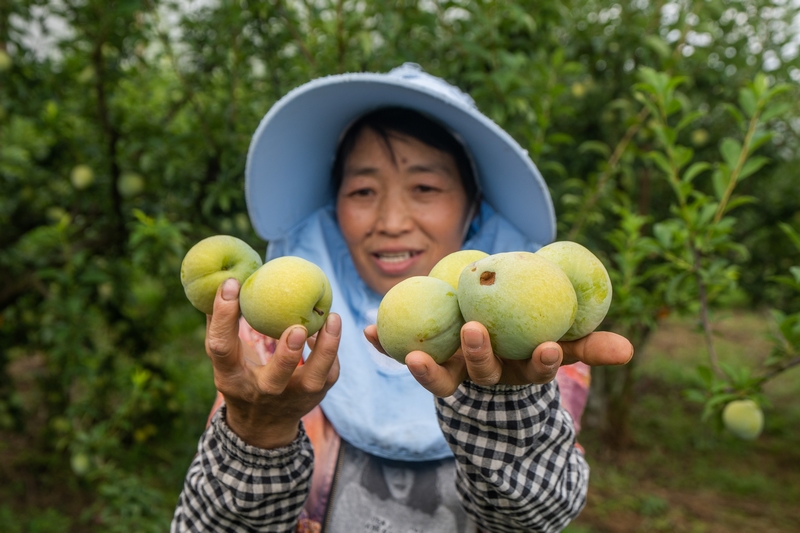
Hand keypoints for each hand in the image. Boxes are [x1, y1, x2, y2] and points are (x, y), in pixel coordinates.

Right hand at [206, 278, 340, 447]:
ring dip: (325, 349)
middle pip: (275, 378)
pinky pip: (329, 373)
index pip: (221, 349)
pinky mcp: (315, 396)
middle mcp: (261, 392)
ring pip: (313, 378)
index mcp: (231, 378)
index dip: (223, 317)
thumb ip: (221, 324)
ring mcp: (291, 397)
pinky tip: (329, 327)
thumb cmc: (240, 377)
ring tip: (333, 318)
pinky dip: (331, 351)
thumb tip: (223, 280)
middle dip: (287, 355)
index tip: (231, 284)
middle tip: (297, 327)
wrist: (262, 426)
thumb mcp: (224, 359)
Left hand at [364, 321, 632, 396]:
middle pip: (483, 370)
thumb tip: (631, 353)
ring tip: (412, 355)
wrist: (492, 376)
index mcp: (520, 370)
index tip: (550, 349)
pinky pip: (407, 357)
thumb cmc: (530, 356)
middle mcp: (486, 377)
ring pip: (443, 376)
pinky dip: (386, 346)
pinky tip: (367, 332)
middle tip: (475, 331)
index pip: (536, 368)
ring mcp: (457, 377)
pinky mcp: (430, 370)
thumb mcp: (562, 350)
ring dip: (428, 368)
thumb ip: (591, 349)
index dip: (544, 362)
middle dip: (480, 354)